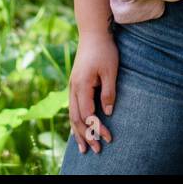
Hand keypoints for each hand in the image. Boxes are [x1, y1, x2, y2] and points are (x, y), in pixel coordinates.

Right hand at [67, 30, 117, 153]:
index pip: (88, 115)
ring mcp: (72, 86)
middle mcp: (73, 88)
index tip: (108, 138)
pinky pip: (72, 107)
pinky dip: (75, 121)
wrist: (92, 32)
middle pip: (76, 118)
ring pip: (72, 114)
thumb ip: (108, 92)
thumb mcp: (110, 70)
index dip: (97, 128)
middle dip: (85, 136)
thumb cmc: (104, 50)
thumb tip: (107, 113)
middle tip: (95, 151)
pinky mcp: (74, 84)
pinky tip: (78, 129)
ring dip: (77, 132)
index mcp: (82, 85)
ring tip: (82, 147)